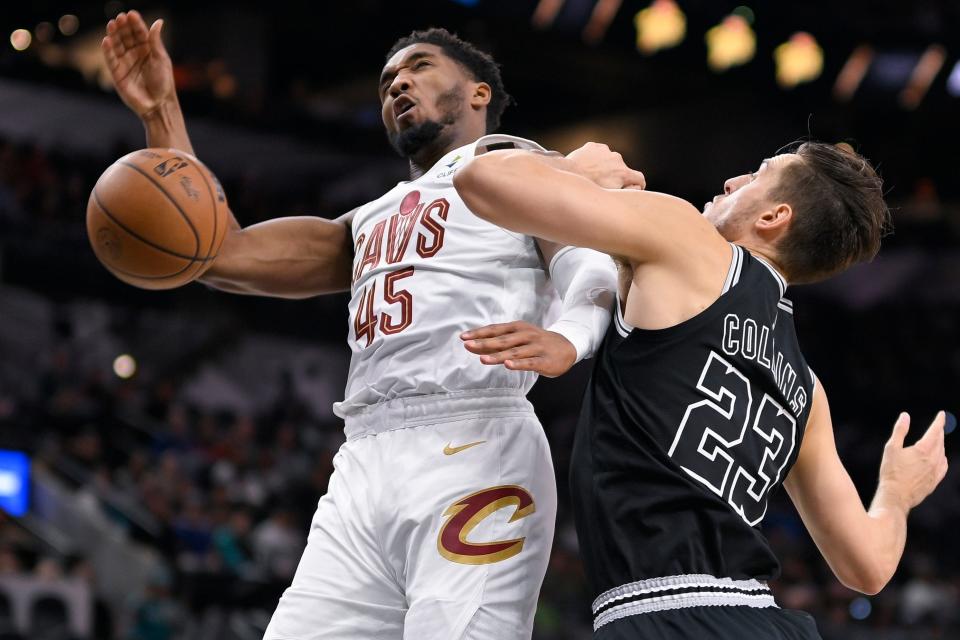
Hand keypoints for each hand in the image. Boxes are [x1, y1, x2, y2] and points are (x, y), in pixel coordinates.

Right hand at [102, 11, 174, 118]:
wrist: (159, 104)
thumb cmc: (164, 83)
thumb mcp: (161, 59)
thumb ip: (155, 41)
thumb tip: (158, 21)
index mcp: (147, 50)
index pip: (139, 33)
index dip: (135, 24)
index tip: (131, 14)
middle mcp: (135, 54)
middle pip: (126, 36)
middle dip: (122, 27)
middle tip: (120, 18)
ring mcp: (125, 63)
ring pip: (117, 45)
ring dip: (113, 34)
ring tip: (112, 24)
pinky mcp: (117, 73)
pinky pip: (111, 59)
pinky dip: (108, 50)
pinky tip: (106, 40)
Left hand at [461, 321, 576, 377]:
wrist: (566, 346)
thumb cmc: (536, 342)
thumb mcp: (518, 337)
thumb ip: (498, 342)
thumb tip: (473, 346)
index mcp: (517, 328)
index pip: (495, 329)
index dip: (479, 333)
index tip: (463, 337)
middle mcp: (526, 335)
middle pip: (502, 340)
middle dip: (484, 343)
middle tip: (468, 346)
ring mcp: (535, 347)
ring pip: (514, 351)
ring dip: (498, 355)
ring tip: (483, 359)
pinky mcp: (544, 360)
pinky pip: (530, 362)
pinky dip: (519, 364)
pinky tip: (508, 365)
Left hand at [565, 142, 645, 189]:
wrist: (568, 173)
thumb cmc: (588, 189)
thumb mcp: (611, 195)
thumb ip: (628, 191)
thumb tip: (636, 186)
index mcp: (623, 173)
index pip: (639, 178)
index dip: (637, 184)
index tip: (632, 188)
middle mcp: (617, 159)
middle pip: (621, 169)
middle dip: (615, 175)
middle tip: (602, 184)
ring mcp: (605, 151)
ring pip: (609, 160)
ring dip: (604, 166)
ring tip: (591, 175)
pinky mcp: (594, 146)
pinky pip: (597, 153)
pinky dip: (594, 159)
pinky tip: (586, 166)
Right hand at [877, 411, 948, 511]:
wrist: (896, 496)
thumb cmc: (891, 471)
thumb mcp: (891, 448)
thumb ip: (900, 431)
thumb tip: (905, 415)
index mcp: (923, 450)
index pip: (935, 431)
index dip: (939, 422)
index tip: (942, 414)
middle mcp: (933, 459)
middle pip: (940, 442)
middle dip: (939, 432)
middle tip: (938, 427)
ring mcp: (935, 471)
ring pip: (943, 453)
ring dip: (941, 445)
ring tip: (937, 441)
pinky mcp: (935, 481)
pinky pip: (944, 466)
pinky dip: (943, 459)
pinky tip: (941, 459)